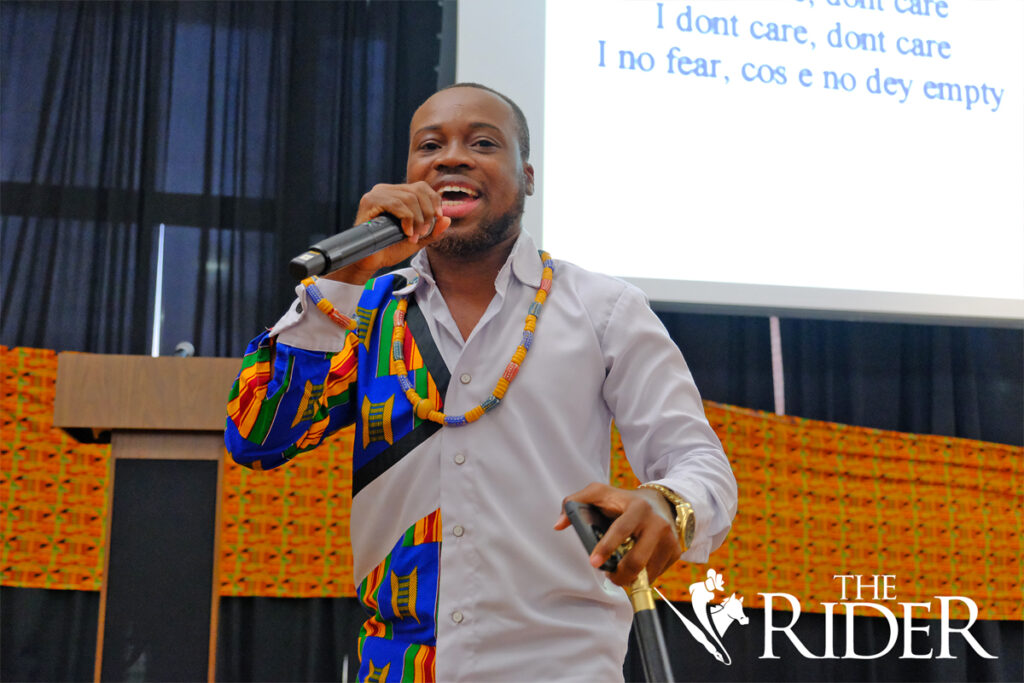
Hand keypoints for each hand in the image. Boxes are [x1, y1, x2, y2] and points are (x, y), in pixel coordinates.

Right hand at [324, 181, 451, 283]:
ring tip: (414, 235)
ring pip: (409, 197)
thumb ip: (432, 231)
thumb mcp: (417, 240)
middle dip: (427, 212)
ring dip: (417, 219)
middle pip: (417, 190)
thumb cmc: (389, 249)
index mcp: (396, 194)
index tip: (439, 218)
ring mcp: (376, 194)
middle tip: (424, 232)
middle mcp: (386, 190)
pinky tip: (406, 232)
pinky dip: (406, 218)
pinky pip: (397, 204)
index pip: (421, 187)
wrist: (370, 262)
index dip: (434, 200)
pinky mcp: (369, 201)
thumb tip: (447, 219)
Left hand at [554, 482, 680, 586]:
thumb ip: (574, 503)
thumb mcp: (599, 493)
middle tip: (609, 575)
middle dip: (619, 575)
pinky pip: (656, 574)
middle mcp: (657, 523)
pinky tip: (637, 565)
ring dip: (630, 577)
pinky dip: (643, 575)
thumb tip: (558, 525)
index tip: (594, 563)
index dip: (606, 547)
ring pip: (646, 572)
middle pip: (637, 561)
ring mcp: (669, 538)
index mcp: (637, 507)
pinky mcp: (676, 551)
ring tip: (620, 570)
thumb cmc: (623, 501)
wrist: (661, 502)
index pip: (621, 530)